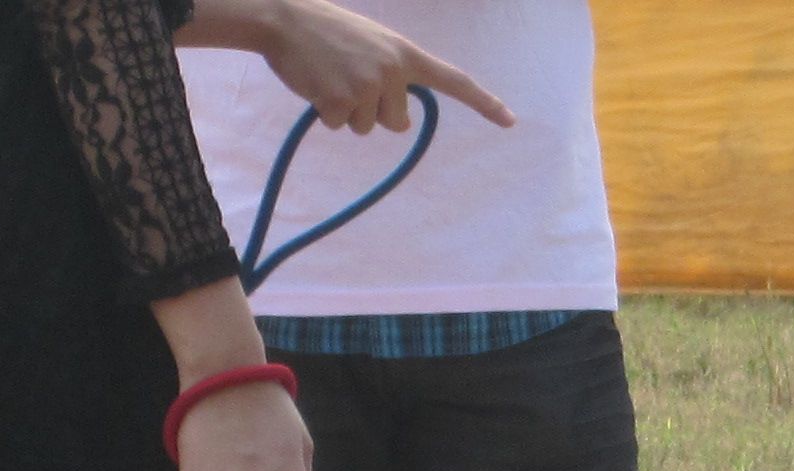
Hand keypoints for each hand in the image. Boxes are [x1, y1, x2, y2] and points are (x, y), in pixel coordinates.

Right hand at [249, 0, 512, 132]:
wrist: (283, 19)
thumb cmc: (326, 32)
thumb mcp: (370, 44)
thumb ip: (392, 74)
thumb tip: (401, 122)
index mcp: (404, 54)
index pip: (453, 80)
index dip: (483, 102)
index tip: (510, 121)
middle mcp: (392, 71)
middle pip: (396, 123)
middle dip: (372, 110)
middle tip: (347, 77)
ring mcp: (367, 87)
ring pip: (367, 128)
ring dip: (347, 111)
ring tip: (330, 76)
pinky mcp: (340, 102)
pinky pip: (340, 126)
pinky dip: (325, 112)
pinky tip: (316, 84)